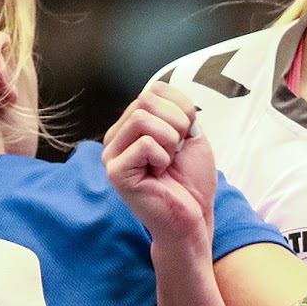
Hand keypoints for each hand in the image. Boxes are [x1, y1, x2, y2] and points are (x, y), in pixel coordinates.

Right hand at [103, 81, 216, 246]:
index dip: (182, 108)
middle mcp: (117, 136)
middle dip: (177, 123)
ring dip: (170, 140)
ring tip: (168, 162)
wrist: (194, 216)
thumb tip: (159, 89)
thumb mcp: (190, 133)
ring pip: (142, 118)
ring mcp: (112, 154)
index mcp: (133, 124)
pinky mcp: (116, 172)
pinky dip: (162, 157)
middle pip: (146, 99)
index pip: (155, 89)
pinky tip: (159, 174)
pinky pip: (144, 144)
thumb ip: (175, 108)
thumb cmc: (191, 179)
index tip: (187, 134)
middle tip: (177, 152)